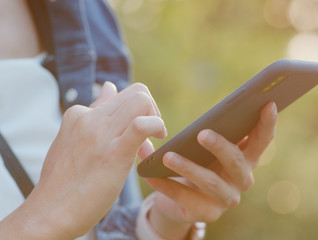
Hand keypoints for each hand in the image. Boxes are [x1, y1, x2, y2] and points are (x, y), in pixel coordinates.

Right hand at [0, 82, 166, 239]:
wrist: (50, 212)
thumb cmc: (65, 180)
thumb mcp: (76, 138)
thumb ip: (96, 112)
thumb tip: (109, 87)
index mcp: (80, 113)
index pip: (121, 94)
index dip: (137, 114)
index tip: (137, 137)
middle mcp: (90, 117)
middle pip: (138, 92)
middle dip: (152, 112)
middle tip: (149, 140)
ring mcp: (100, 133)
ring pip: (142, 100)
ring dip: (157, 120)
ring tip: (149, 146)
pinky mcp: (114, 152)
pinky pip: (142, 125)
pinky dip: (156, 128)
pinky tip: (151, 148)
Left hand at [142, 102, 277, 239]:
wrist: (185, 196)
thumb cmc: (202, 161)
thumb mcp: (209, 146)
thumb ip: (213, 131)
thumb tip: (203, 119)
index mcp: (248, 157)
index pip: (263, 139)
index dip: (267, 123)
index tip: (268, 103)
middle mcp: (243, 179)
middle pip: (236, 162)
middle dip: (220, 147)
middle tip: (202, 134)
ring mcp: (227, 198)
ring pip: (210, 182)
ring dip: (188, 168)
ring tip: (168, 157)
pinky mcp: (208, 213)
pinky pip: (186, 198)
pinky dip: (167, 186)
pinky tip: (151, 176)